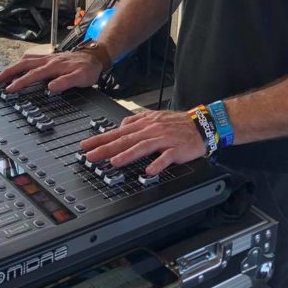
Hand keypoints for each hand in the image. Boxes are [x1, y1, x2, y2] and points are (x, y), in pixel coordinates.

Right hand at [0, 51, 101, 94]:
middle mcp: (48, 60)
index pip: (32, 74)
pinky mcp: (49, 57)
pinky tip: (18, 66)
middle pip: (23, 64)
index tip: (9, 89)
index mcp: (54, 66)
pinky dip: (21, 62)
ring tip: (2, 75)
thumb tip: (51, 88)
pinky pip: (31, 58)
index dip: (20, 82)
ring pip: (25, 60)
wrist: (95, 57)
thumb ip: (66, 82)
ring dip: (12, 67)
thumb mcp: (81, 78)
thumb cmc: (88, 69)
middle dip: (8, 72)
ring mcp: (47, 57)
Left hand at [80, 109, 206, 176]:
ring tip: (114, 162)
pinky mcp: (176, 149)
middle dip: (107, 148)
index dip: (100, 139)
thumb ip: (136, 121)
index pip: (117, 132)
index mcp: (144, 124)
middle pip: (126, 139)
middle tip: (91, 155)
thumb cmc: (177, 123)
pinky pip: (166, 157)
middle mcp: (151, 130)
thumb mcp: (154, 117)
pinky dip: (158, 163)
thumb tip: (121, 125)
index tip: (85, 145)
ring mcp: (164, 139)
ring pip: (143, 146)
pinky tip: (149, 170)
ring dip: (128, 154)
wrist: (201, 124)